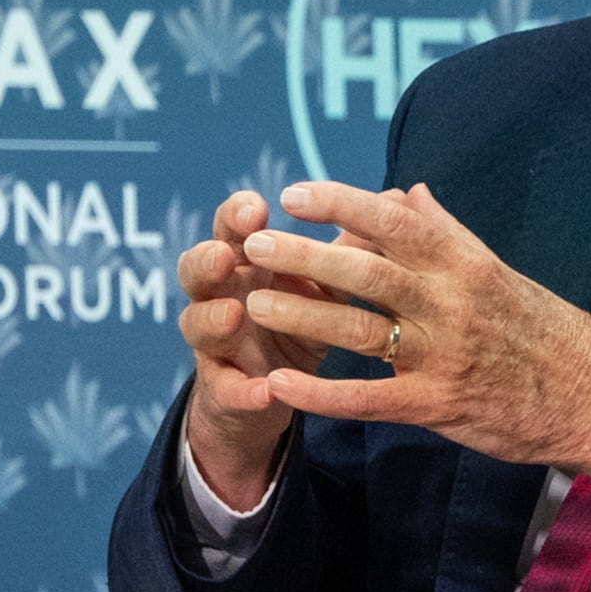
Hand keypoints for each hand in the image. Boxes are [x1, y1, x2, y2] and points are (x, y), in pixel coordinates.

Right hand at [174, 189, 331, 510]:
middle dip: (207, 259)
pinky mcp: (225, 390)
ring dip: (212, 319)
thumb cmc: (303, 320)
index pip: (231, 230)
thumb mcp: (325, 285)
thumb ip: (348, 248)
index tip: (258, 208)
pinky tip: (265, 391)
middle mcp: (222, 296)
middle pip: (197, 270)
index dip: (236, 216)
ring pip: (197, 325)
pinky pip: (227, 390)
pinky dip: (243, 390)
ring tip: (234, 314)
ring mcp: (217, 344)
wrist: (278, 392)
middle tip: (225, 254)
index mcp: (245, 264)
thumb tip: (393, 199)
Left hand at [232, 179, 590, 490]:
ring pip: (358, 330)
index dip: (342, 204)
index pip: (397, 223)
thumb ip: (449, 234)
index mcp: (468, 265)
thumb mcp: (503, 274)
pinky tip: (279, 385)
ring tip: (253, 304)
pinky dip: (321, 393)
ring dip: (302, 315)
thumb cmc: (548, 332)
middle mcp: (453, 304)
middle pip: (367, 272)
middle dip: (305, 256)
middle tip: (253, 244)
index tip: (295, 194)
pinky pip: (367, 397)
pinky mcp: (436, 403)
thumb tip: (407, 193)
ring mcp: (443, 355)